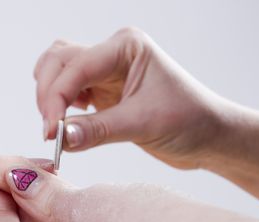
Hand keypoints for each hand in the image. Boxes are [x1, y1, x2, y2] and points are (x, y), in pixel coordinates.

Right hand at [35, 27, 258, 211]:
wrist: (209, 136)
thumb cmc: (190, 121)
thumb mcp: (143, 124)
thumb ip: (97, 130)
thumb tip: (60, 137)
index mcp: (127, 47)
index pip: (77, 66)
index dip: (56, 98)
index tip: (50, 131)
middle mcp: (113, 53)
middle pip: (59, 61)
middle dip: (48, 94)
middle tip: (50, 131)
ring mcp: (105, 70)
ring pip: (58, 71)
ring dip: (49, 96)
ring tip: (56, 126)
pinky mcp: (102, 90)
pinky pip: (68, 90)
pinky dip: (59, 105)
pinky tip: (67, 123)